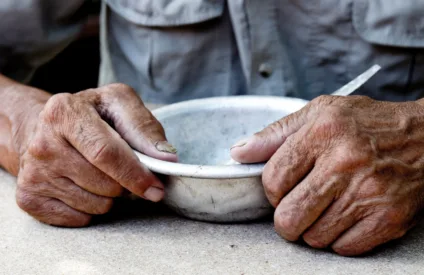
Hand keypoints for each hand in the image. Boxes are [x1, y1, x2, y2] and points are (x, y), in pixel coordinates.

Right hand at [15, 84, 176, 226]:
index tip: (156, 188)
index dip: (136, 174)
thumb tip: (167, 159)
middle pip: (104, 184)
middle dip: (126, 184)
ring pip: (95, 204)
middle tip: (124, 171)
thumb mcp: (118, 104)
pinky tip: (83, 186)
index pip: (106, 153)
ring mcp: (33, 172)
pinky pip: (79, 218)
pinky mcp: (29, 196)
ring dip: (110, 196)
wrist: (43, 127)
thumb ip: (145, 127)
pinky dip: (91, 207)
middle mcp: (42, 143)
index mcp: (65, 112)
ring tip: (100, 174)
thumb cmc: (89, 115)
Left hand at [231, 95, 423, 255]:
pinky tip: (346, 216)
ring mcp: (368, 195)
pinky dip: (338, 238)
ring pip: (314, 237)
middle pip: (288, 217)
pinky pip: (343, 248)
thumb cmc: (368, 123)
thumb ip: (275, 134)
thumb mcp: (319, 112)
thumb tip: (239, 153)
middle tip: (296, 206)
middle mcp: (345, 164)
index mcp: (323, 132)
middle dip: (285, 218)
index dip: (271, 189)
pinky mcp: (388, 219)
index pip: (273, 179)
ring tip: (327, 206)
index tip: (282, 187)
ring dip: (313, 227)